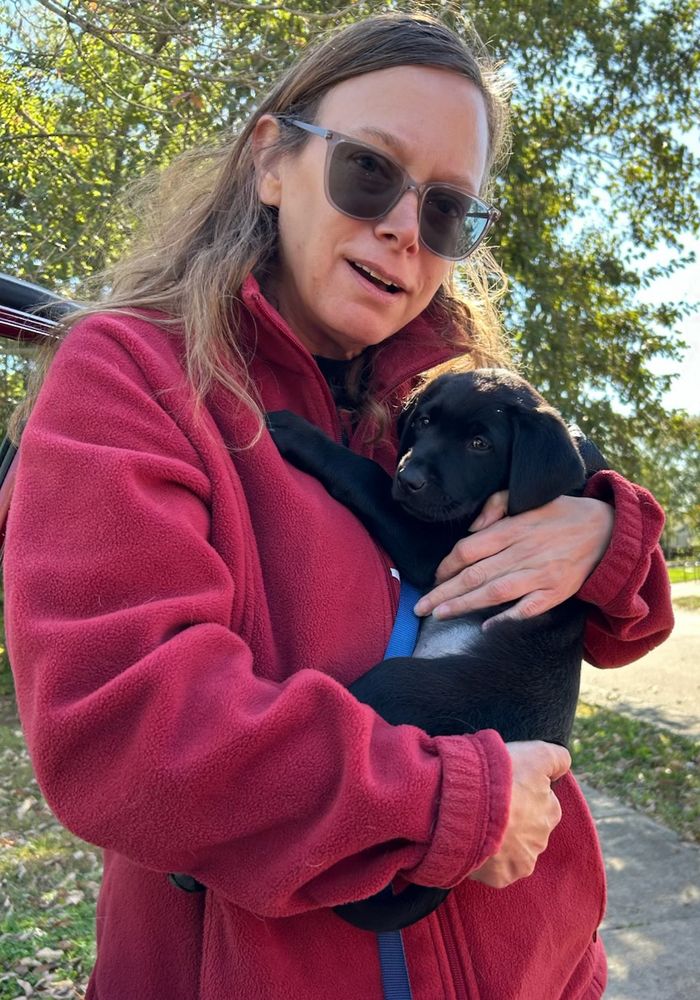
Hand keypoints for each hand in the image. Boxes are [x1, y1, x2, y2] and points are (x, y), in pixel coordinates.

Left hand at [414, 492, 613, 626]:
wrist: (605, 530)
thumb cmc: (559, 514)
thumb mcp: (527, 499)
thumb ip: (495, 506)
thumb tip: (472, 528)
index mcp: (513, 529)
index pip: (469, 549)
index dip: (446, 565)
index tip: (434, 577)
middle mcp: (523, 552)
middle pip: (474, 574)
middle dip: (444, 592)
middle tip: (420, 607)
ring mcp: (540, 575)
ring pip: (495, 592)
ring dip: (464, 605)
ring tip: (439, 616)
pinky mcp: (556, 593)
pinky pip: (528, 609)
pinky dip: (507, 619)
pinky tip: (486, 628)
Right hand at [469, 741, 570, 887]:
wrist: (467, 804)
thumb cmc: (499, 776)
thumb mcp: (534, 754)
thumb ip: (556, 759)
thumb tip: (565, 764)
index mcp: (551, 810)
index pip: (542, 801)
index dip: (522, 793)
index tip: (504, 787)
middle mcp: (542, 838)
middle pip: (528, 828)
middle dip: (513, 820)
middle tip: (489, 805)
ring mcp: (522, 859)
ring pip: (512, 850)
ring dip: (500, 840)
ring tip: (477, 824)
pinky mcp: (502, 876)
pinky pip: (495, 870)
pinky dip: (486, 860)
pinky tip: (474, 843)